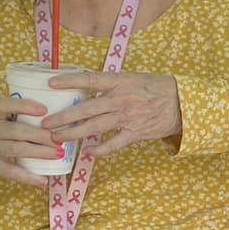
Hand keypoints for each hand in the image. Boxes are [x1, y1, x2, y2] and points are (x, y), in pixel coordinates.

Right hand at [0, 96, 59, 187]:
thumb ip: (8, 116)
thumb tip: (46, 115)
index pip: (6, 105)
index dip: (26, 105)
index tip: (45, 109)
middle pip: (18, 130)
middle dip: (42, 135)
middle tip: (61, 138)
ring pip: (17, 149)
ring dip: (40, 152)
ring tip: (59, 153)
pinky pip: (11, 171)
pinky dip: (28, 177)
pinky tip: (42, 181)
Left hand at [44, 71, 180, 159]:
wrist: (183, 102)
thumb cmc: (157, 87)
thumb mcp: (134, 77)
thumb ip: (112, 84)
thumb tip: (86, 88)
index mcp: (120, 82)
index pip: (90, 80)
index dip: (70, 81)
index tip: (51, 83)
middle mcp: (122, 99)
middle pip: (87, 109)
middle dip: (64, 117)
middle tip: (45, 123)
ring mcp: (128, 117)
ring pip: (95, 127)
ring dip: (74, 134)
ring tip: (57, 138)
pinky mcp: (136, 132)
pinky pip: (114, 143)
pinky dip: (101, 149)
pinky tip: (88, 152)